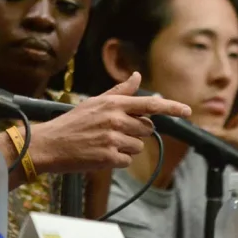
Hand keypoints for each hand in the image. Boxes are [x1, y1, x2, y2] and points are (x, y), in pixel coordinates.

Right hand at [29, 72, 190, 173]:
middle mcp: (116, 119)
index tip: (187, 111)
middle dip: (135, 133)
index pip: (150, 104)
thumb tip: (136, 77)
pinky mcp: (109, 157)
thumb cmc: (71, 123)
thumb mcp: (95, 102)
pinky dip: (117, 160)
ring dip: (125, 148)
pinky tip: (100, 154)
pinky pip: (126, 161)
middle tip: (112, 133)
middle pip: (146, 129)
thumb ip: (119, 91)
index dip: (172, 108)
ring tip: (103, 144)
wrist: (49, 145)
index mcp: (113, 103)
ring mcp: (113, 139)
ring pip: (137, 147)